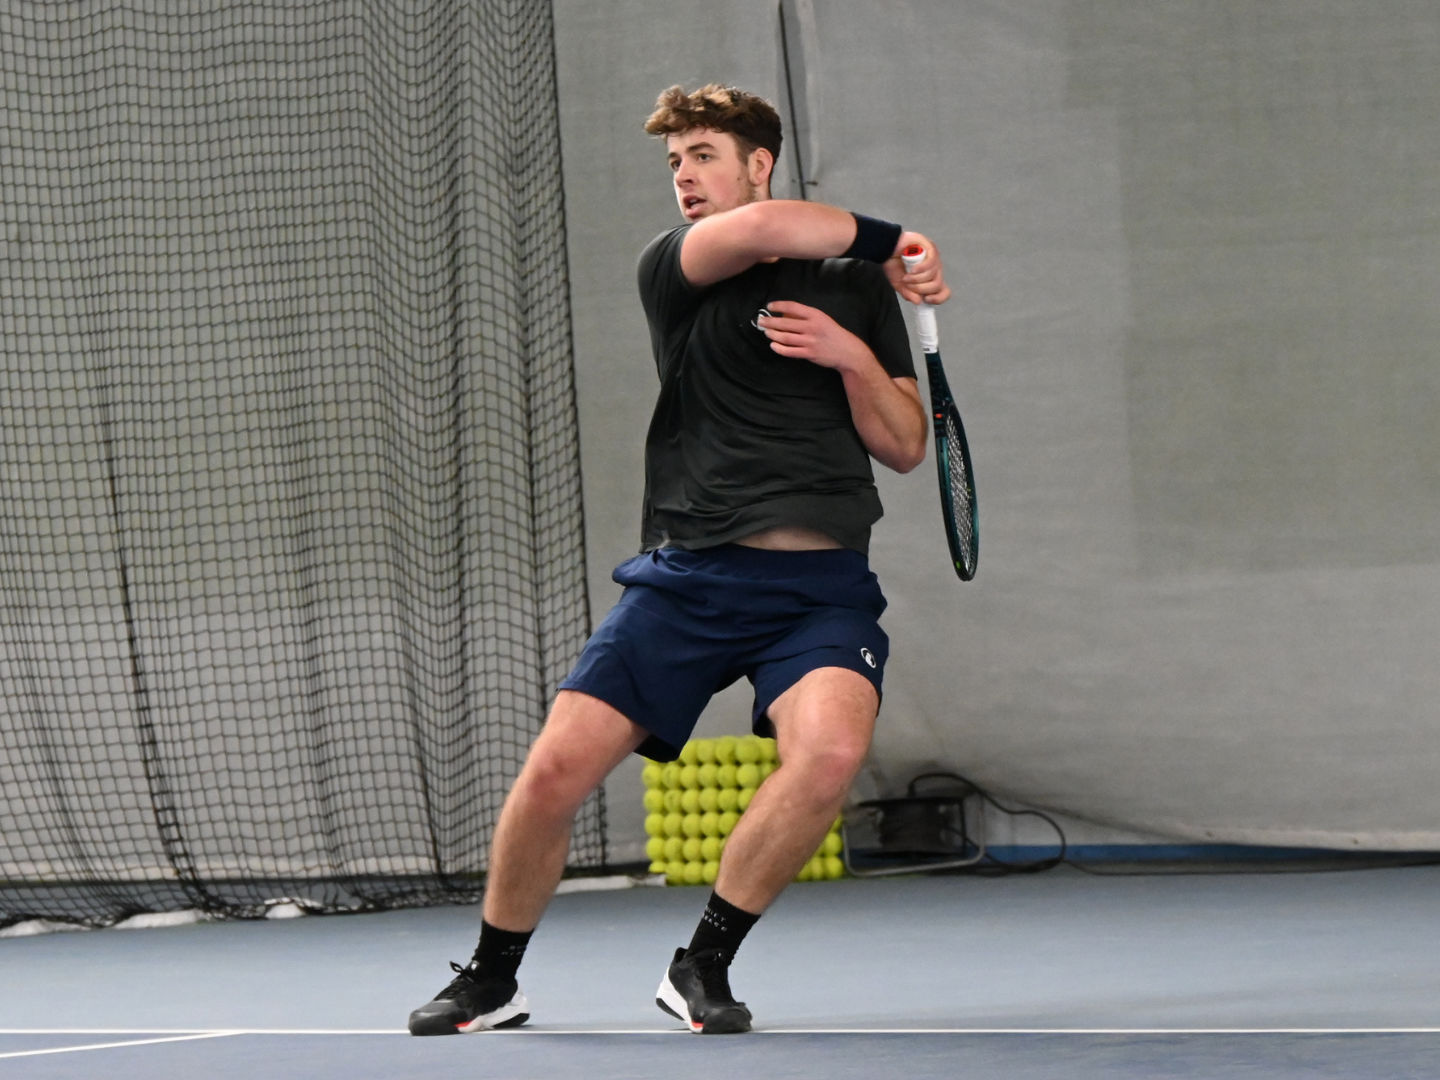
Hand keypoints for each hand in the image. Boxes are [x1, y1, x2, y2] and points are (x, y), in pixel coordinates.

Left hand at [755, 301, 874, 371]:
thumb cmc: (833, 333)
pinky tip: (773, 345)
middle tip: (761, 320)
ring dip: (772, 334)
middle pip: (785, 323)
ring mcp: (810, 341)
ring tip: (766, 332)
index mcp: (815, 315)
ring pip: (785, 337)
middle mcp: (812, 327)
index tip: (769, 306)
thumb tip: (785, 315)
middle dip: (770, 321)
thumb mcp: (822, 319)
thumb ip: (806, 317)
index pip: (792, 307)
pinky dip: (779, 348)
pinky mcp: (809, 354)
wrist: (847, 351)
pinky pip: (789, 351)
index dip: (779, 306)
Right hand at [883, 231, 950, 305]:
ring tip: (905, 277)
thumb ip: (908, 293)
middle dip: (921, 289)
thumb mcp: (899, 284)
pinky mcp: (930, 247)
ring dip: (916, 280)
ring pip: (933, 276)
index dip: (938, 298)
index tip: (926, 300)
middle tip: (908, 285)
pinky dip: (920, 269)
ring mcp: (933, 257)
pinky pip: (931, 263)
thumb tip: (919, 301)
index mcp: (929, 277)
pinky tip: (912, 270)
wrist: (885, 247)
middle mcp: (934, 267)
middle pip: (937, 285)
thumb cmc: (893, 262)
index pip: (944, 290)